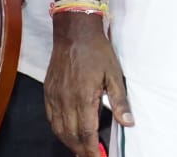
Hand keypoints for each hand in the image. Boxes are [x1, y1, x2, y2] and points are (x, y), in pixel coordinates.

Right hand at [45, 15, 132, 156]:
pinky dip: (58, 130)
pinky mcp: (48, 91)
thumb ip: (119, 101)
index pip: (86, 133)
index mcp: (83, 97)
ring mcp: (54, 96)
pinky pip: (50, 117)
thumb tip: (128, 122)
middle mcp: (66, 100)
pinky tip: (66, 133)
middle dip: (81, 150)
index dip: (92, 150)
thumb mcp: (114, 74)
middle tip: (92, 156)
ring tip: (80, 150)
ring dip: (69, 143)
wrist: (74, 32)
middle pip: (71, 135)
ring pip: (59, 129)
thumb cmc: (96, 52)